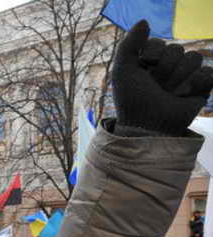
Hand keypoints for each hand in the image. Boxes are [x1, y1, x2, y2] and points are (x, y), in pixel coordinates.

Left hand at [113, 20, 212, 135]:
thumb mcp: (123, 70)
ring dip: (179, 77)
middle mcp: (168, 66)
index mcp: (150, 61)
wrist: (149, 125)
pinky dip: (196, 84)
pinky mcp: (202, 87)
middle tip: (156, 87)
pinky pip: (209, 72)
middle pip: (177, 50)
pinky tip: (184, 96)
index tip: (143, 72)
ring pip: (194, 57)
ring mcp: (186, 76)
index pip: (160, 44)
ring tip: (169, 93)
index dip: (152, 56)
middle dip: (164, 70)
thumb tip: (145, 20)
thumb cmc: (132, 99)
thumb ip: (128, 43)